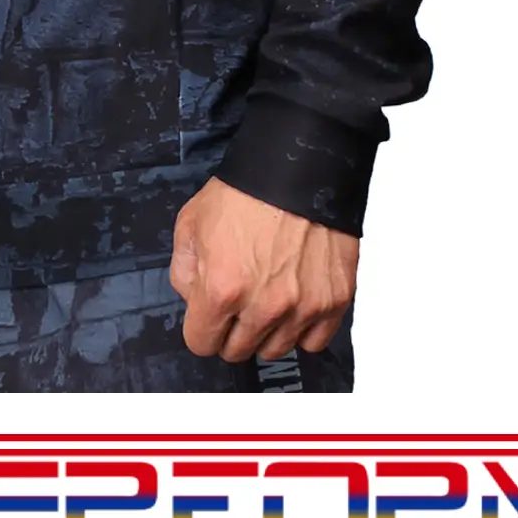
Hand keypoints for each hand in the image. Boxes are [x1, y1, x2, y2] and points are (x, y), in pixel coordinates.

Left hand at [169, 176, 358, 362]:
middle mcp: (263, 306)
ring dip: (266, 329)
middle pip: (237, 350)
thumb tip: (194, 301)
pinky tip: (294, 301)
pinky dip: (302, 328)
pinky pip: (313, 341)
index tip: (208, 313)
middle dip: (230, 328)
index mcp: (222, 287)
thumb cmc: (246, 190)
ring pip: (275, 349)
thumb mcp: (191, 221)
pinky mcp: (334, 301)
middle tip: (238, 297)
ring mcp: (303, 307)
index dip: (200, 326)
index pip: (201, 343)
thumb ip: (184, 271)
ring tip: (267, 293)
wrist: (299, 166)